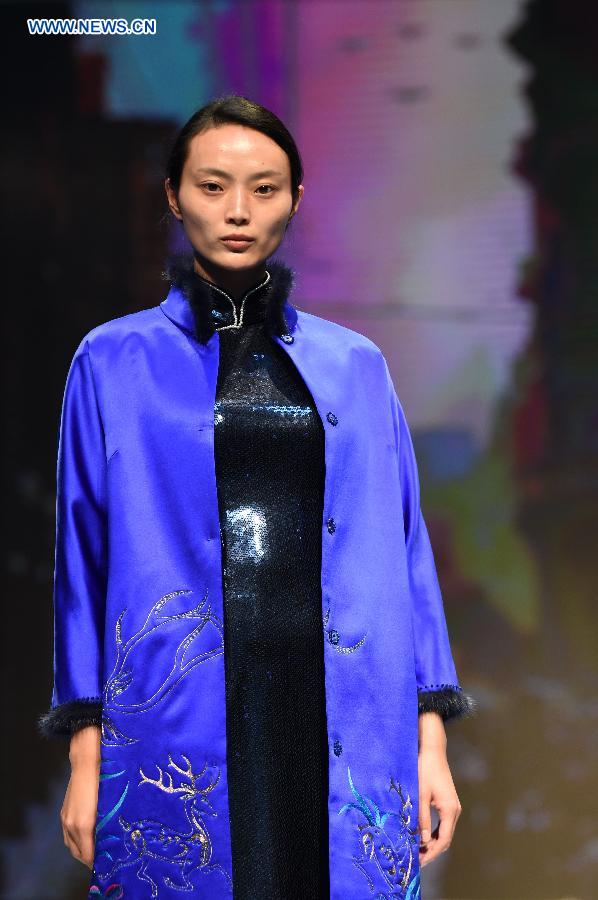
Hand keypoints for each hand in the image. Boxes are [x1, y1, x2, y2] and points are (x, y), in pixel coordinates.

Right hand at [61, 726, 100, 868]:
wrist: (88, 758)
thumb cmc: (106, 778)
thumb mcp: (112, 803)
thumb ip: (111, 824)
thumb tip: (117, 839)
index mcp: (84, 824)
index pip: (89, 855)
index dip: (100, 863)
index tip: (111, 865)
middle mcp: (71, 825)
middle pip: (80, 854)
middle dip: (92, 860)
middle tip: (107, 861)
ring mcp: (66, 819)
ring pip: (72, 846)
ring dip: (84, 852)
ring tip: (99, 853)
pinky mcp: (64, 813)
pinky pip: (68, 836)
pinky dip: (77, 843)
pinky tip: (89, 840)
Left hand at [417, 722, 461, 866]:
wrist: (432, 751)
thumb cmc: (425, 770)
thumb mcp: (420, 794)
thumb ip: (422, 818)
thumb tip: (423, 840)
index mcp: (450, 809)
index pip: (443, 840)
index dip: (432, 853)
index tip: (419, 861)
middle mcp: (455, 810)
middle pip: (446, 838)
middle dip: (432, 851)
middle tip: (417, 860)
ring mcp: (453, 807)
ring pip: (445, 832)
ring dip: (433, 843)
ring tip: (418, 850)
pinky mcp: (448, 803)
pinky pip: (444, 824)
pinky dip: (435, 833)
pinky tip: (422, 836)